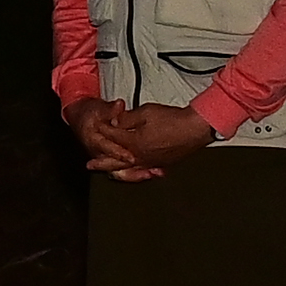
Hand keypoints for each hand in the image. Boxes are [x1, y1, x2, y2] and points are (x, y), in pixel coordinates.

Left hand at [89, 102, 214, 178]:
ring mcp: (151, 163)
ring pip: (129, 170)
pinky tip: (135, 173)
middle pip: (116, 162)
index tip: (96, 129)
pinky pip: (144, 171)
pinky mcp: (162, 164)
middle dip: (101, 163)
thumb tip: (115, 121)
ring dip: (117, 171)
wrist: (194, 129)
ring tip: (109, 173)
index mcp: (133, 143)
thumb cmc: (172, 120)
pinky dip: (136, 173)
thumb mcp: (145, 112)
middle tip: (90, 165)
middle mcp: (140, 157)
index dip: (104, 132)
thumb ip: (127, 118)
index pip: (113, 139)